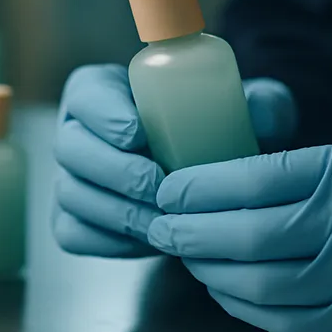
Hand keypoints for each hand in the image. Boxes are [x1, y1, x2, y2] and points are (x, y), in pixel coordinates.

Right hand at [52, 64, 297, 256]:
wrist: (202, 179)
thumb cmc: (216, 132)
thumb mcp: (245, 112)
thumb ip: (262, 104)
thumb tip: (262, 112)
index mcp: (101, 91)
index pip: (85, 95)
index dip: (103, 114)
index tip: (138, 133)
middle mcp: (76, 132)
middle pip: (70, 148)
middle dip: (114, 170)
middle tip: (158, 186)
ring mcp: (69, 178)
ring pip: (72, 194)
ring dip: (117, 211)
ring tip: (164, 220)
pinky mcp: (72, 219)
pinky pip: (75, 234)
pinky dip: (110, 240)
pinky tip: (148, 240)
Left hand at [147, 138, 331, 331]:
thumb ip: (294, 172)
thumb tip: (208, 189)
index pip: (257, 178)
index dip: (201, 187)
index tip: (167, 188)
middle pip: (253, 235)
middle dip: (192, 233)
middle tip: (159, 227)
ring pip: (266, 285)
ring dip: (213, 274)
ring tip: (186, 257)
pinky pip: (293, 322)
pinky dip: (248, 308)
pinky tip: (224, 290)